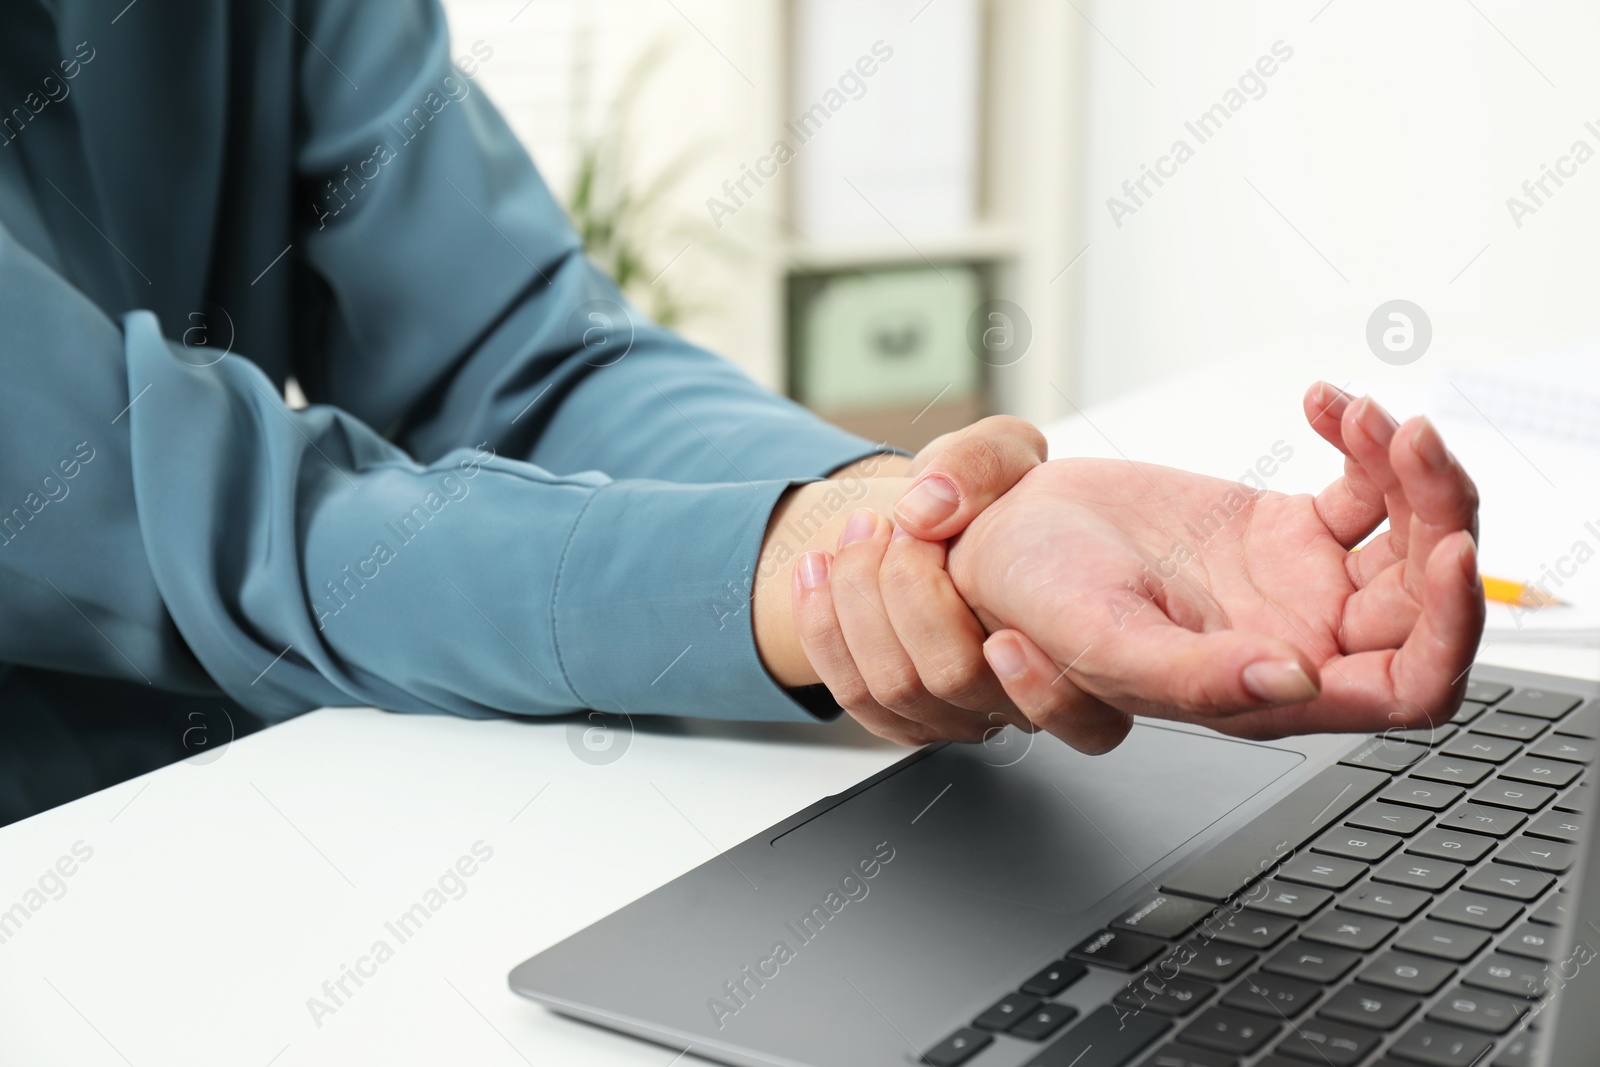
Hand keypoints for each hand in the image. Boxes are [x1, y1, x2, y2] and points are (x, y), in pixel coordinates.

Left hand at [788, 417, 1051, 745]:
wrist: (944, 520)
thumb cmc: (992, 497)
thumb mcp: (1004, 450)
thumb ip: (984, 461)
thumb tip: (929, 509)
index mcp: (1075, 648)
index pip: (1082, 716)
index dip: (1041, 688)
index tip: (1004, 638)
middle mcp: (1020, 699)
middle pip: (953, 677)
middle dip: (907, 586)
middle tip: (902, 526)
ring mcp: (957, 714)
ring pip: (893, 685)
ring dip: (857, 598)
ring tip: (860, 530)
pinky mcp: (901, 716)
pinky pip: (853, 691)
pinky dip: (820, 624)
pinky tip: (817, 567)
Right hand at [948, 383, 1483, 748]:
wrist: (1001, 537)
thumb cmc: (1034, 602)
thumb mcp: (1102, 640)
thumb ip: (1196, 677)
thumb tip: (1294, 682)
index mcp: (1268, 692)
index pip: (1408, 687)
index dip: (1452, 632)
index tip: (1452, 552)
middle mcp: (1300, 642)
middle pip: (1427, 602)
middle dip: (1442, 518)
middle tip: (1411, 444)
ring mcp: (1301, 586)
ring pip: (1410, 538)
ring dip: (1412, 471)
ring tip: (1365, 413)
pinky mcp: (1287, 530)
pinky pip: (1362, 487)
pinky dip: (1358, 438)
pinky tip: (1323, 403)